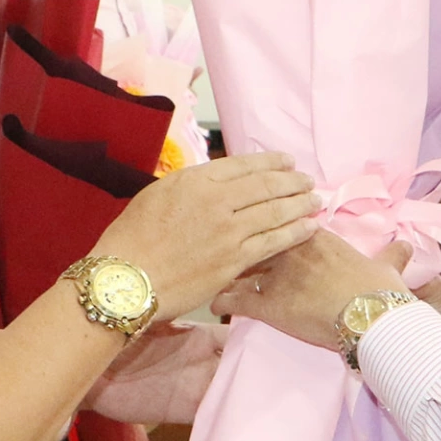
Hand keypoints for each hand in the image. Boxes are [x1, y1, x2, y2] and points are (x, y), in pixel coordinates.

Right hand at [95, 153, 319, 320]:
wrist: (126, 279)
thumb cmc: (131, 239)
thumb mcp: (155, 196)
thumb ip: (189, 186)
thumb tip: (211, 181)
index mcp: (195, 179)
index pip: (243, 165)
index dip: (270, 162)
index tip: (286, 161)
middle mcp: (216, 199)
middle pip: (265, 185)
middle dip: (291, 180)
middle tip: (307, 180)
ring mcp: (228, 231)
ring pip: (275, 212)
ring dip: (299, 204)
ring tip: (314, 200)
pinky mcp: (235, 260)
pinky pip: (274, 242)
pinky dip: (295, 232)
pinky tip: (309, 227)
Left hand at [211, 233, 411, 349]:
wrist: (372, 317)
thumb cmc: (380, 292)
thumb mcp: (388, 269)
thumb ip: (392, 256)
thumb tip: (407, 247)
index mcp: (316, 236)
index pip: (281, 218)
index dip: (267, 219)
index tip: (256, 219)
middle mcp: (291, 249)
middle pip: (253, 235)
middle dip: (237, 237)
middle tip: (221, 240)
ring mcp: (277, 276)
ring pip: (240, 264)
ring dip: (225, 267)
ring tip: (212, 270)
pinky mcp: (269, 305)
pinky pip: (237, 299)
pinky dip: (223, 300)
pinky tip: (213, 304)